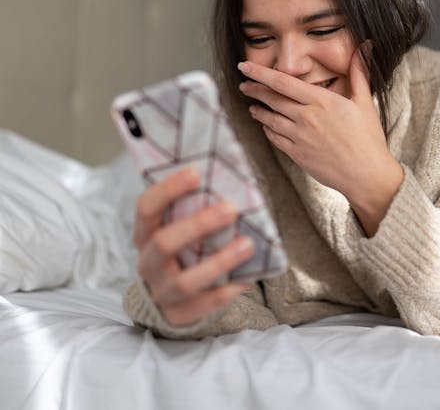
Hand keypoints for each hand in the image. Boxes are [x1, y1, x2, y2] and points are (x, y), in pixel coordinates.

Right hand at [133, 167, 253, 325]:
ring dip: (219, 261)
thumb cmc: (184, 245)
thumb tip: (230, 175)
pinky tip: (246, 278)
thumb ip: (195, 205)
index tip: (196, 172)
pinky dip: (226, 291)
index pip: (146, 207)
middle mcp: (147, 262)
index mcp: (145, 232)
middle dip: (198, 225)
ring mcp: (161, 291)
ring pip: (185, 281)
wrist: (172, 296)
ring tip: (247, 245)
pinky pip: (204, 305)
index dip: (168, 189)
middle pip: (164, 243)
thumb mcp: (179, 224)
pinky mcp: (179, 314)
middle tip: (230, 209)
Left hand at [238, 49, 402, 235]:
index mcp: (321, 101)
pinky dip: (268, 130)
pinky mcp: (297, 154)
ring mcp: (299, 137)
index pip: (283, 82)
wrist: (366, 175)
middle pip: (272, 99)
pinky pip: (276, 138)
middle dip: (254, 90)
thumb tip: (366, 45)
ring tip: (252, 106)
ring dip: (258, 111)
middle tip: (244, 84)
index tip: (245, 66)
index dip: (260, 73)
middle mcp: (306, 117)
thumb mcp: (364, 101)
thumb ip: (359, 72)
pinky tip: (266, 126)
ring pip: (270, 119)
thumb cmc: (368, 138)